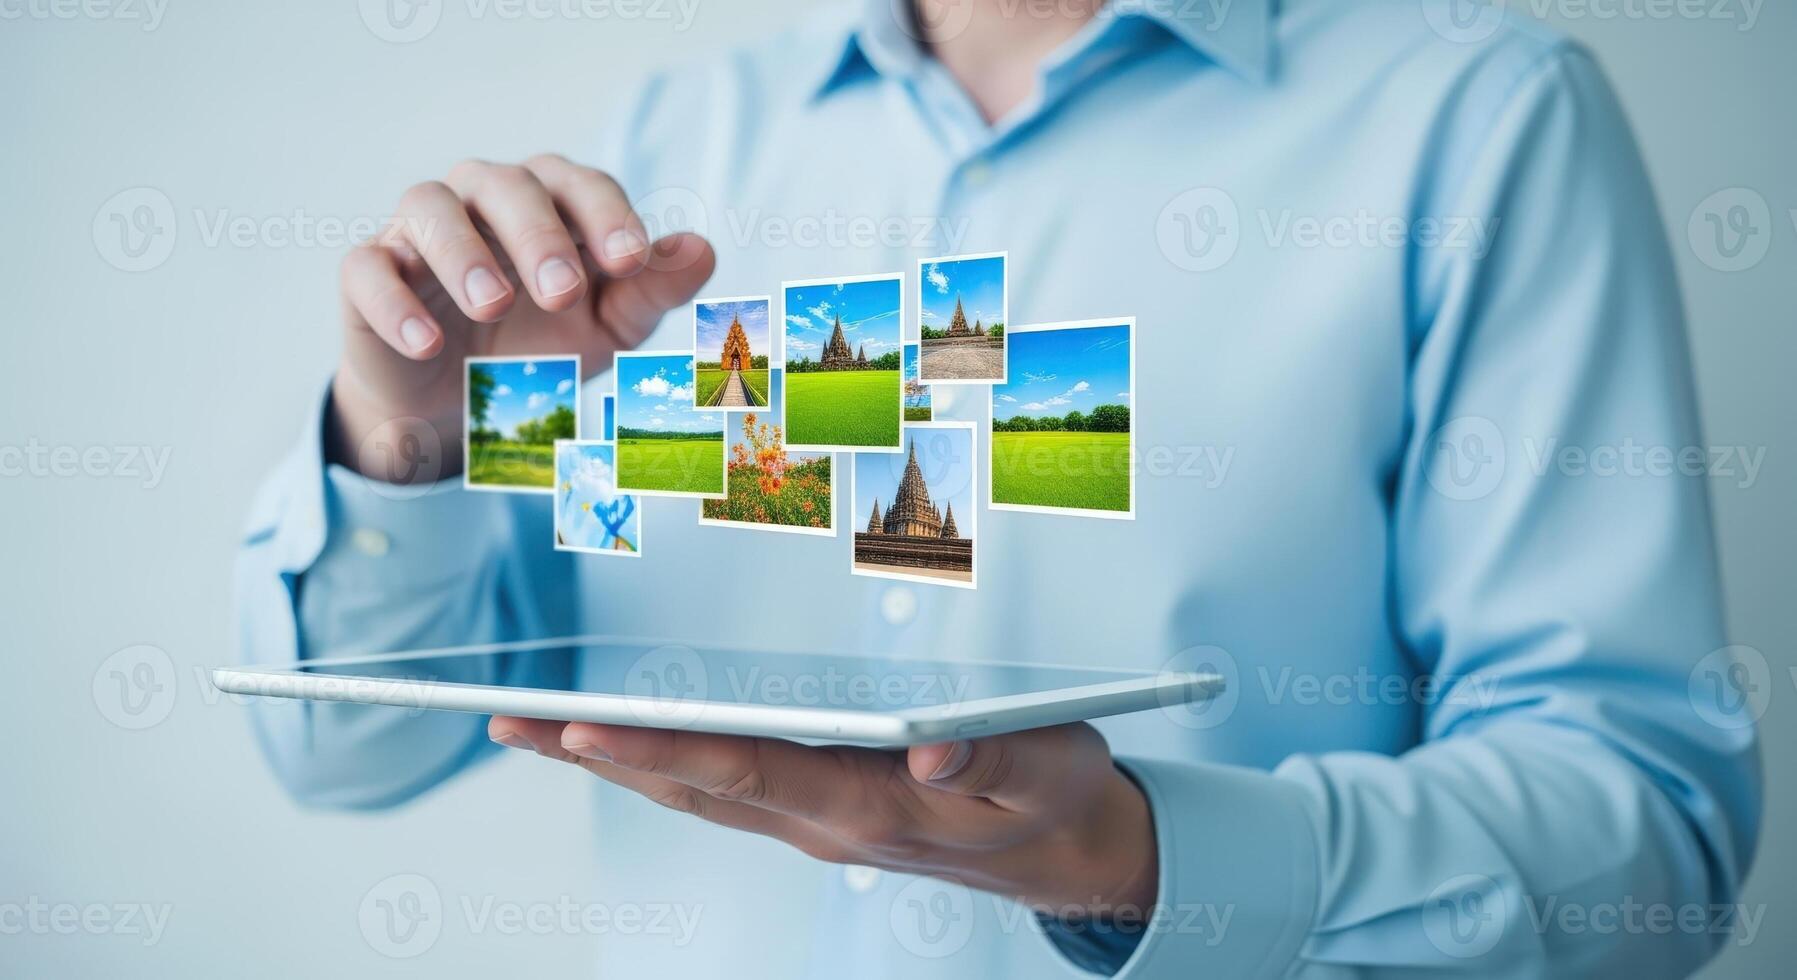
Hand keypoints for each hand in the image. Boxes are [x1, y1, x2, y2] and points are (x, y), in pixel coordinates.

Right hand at [330, 155, 715, 478]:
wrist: (459, 405)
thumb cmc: (540, 344)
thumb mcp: (608, 325)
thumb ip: (652, 289)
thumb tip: (703, 250)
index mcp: (547, 200)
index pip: (579, 184)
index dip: (608, 215)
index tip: (632, 259)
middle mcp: (480, 198)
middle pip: (507, 184)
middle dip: (540, 234)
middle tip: (564, 292)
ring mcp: (417, 232)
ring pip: (429, 206)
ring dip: (463, 252)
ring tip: (492, 305)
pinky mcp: (368, 274)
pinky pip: (368, 269)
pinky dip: (395, 302)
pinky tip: (429, 341)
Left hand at [487, 717, 1159, 913]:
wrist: (1064, 856)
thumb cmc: (1052, 803)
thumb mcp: (1051, 767)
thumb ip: (994, 755)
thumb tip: (929, 743)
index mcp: (867, 807)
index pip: (746, 774)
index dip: (663, 752)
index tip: (586, 730)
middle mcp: (822, 822)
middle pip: (692, 788)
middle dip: (600, 756)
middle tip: (515, 722)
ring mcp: (815, 822)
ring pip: (697, 793)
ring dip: (616, 762)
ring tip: (540, 729)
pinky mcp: (818, 810)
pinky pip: (723, 790)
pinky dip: (665, 765)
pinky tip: (634, 744)